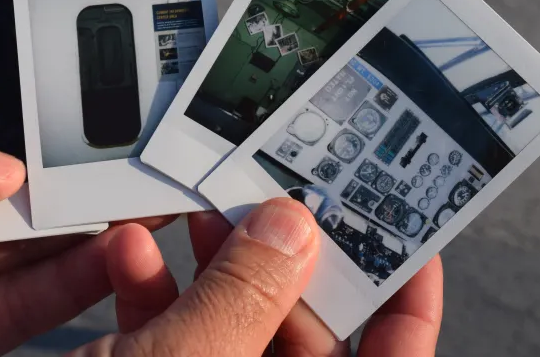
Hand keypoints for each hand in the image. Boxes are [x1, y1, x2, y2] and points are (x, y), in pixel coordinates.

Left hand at [0, 104, 171, 355]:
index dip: (23, 127)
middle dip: (72, 180)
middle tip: (132, 167)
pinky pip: (26, 307)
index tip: (80, 119)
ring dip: (87, 231)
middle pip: (10, 194)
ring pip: (30, 249)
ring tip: (141, 211)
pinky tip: (110, 260)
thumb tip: (1, 164)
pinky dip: (74, 284)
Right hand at [74, 200, 442, 355]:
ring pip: (233, 325)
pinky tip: (129, 254)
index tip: (408, 244)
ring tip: (197, 216)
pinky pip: (173, 334)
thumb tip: (293, 232)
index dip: (410, 307)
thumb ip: (246, 297)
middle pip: (304, 332)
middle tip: (278, 204)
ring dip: (212, 266)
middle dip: (286, 263)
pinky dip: (154, 291)